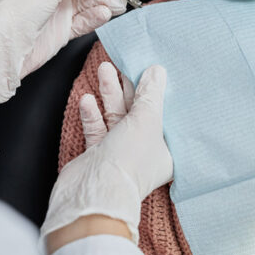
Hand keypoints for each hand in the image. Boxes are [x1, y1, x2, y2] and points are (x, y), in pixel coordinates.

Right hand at [41, 64, 172, 248]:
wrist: (92, 192)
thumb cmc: (130, 158)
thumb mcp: (147, 119)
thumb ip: (151, 93)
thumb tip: (157, 70)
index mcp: (167, 149)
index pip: (167, 115)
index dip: (161, 93)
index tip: (155, 71)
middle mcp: (145, 151)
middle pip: (139, 112)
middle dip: (130, 87)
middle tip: (124, 62)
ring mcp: (120, 152)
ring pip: (116, 116)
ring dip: (110, 93)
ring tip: (105, 68)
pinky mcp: (98, 154)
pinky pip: (98, 128)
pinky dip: (93, 113)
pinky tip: (87, 98)